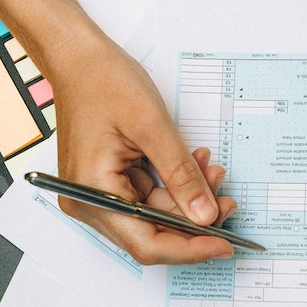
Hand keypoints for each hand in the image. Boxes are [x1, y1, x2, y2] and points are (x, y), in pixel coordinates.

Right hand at [48, 36, 237, 264]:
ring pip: (154, 216)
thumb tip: (205, 216)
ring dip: (187, 199)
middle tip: (227, 202)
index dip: (189, 249)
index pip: (146, 243)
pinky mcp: (108, 183)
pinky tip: (194, 165)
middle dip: (194, 221)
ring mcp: (97, 194)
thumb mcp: (153, 126)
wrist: (79, 57)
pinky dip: (173, 185)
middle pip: (151, 234)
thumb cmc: (103, 81)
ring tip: (213, 172)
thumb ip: (181, 175)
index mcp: (91, 193)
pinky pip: (148, 196)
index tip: (225, 244)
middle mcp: (88, 202)